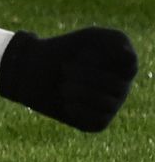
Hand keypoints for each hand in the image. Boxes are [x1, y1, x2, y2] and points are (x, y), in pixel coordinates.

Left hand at [0, 27, 136, 131]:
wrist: (33, 70)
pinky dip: (77, 109)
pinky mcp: (96, 123)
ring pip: (107, 105)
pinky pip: (96, 121)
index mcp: (125, 69)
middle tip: (65, 69)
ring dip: (79, 92)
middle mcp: (120, 89)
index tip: (82, 52)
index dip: (101, 59)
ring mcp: (110, 107)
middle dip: (85, 75)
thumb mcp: (90, 37)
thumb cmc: (64, 51)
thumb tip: (128, 54)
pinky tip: (66, 102)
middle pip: (117, 86)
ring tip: (63, 86)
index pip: (129, 66)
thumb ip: (116, 40)